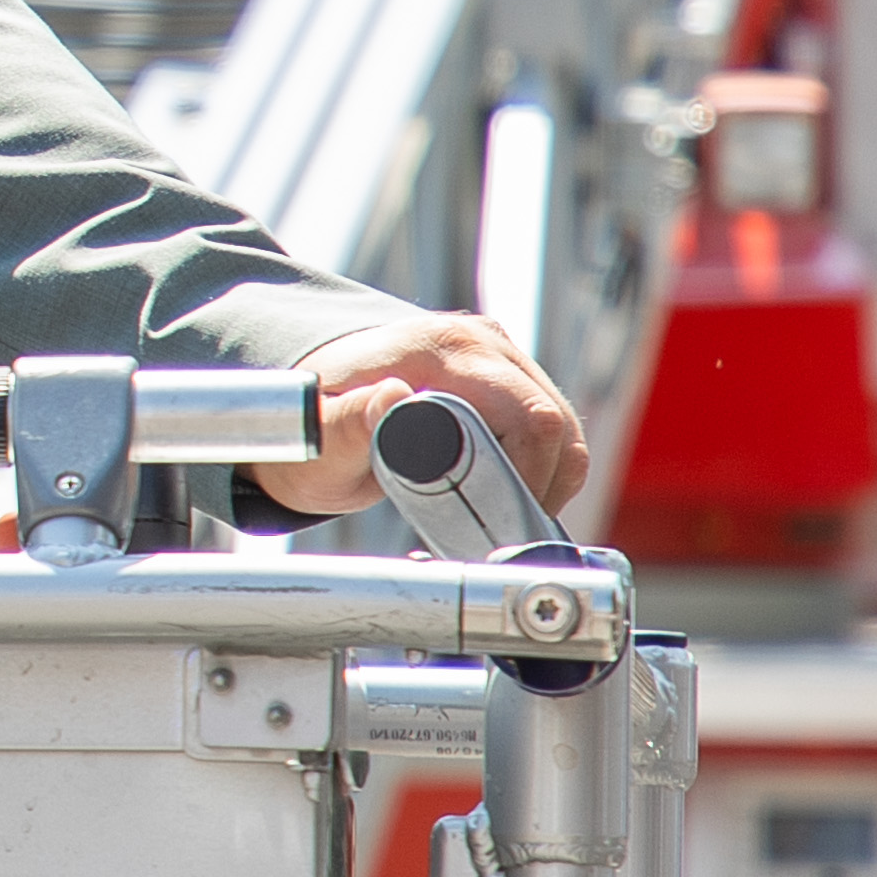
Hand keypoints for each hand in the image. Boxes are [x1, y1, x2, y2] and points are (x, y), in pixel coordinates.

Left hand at [260, 308, 591, 532]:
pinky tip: (500, 498)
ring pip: (562, 431)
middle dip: (537, 490)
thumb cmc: (314, 420)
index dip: (526, 480)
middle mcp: (479, 342)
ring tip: (492, 521)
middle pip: (555, 425)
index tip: (492, 526)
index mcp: (441, 348)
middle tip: (493, 535)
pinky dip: (539, 470)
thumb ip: (348, 422)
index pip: (530, 418)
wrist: (315, 399)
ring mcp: (499, 355)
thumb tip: (393, 396)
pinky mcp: (508, 375)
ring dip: (542, 484)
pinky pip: (550, 429)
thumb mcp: (318, 434)